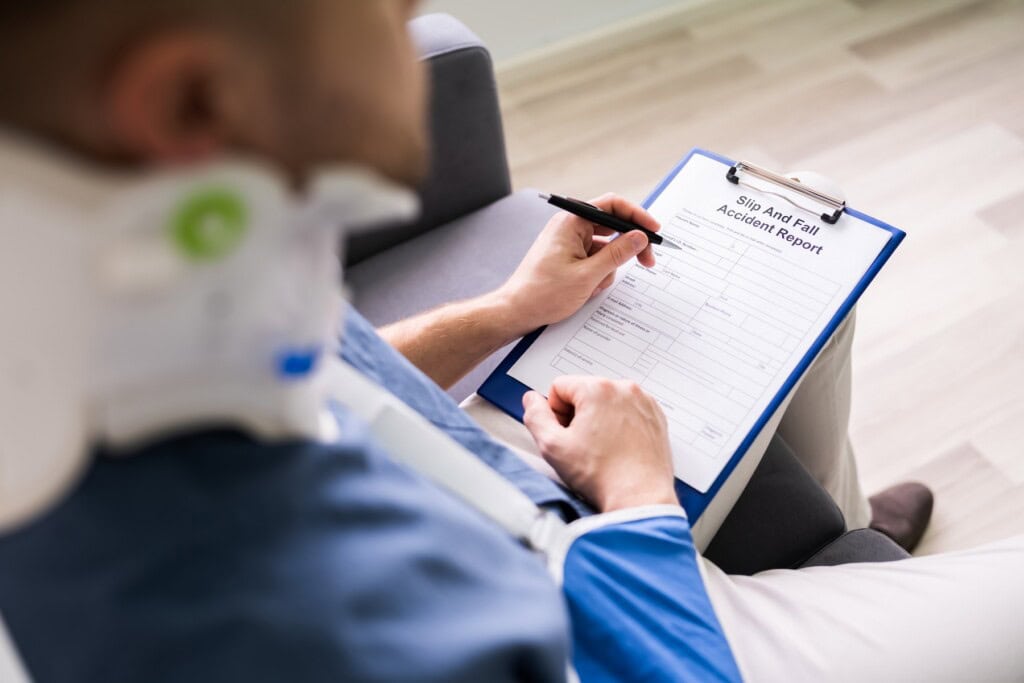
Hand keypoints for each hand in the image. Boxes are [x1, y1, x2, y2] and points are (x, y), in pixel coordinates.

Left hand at [495, 194, 659, 336]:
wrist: (516, 312)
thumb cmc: (543, 293)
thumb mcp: (588, 275)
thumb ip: (617, 254)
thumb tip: (639, 237)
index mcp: (571, 222)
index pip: (612, 205)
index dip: (637, 216)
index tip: (654, 230)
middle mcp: (570, 227)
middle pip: (612, 228)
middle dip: (627, 249)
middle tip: (647, 262)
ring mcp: (569, 243)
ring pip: (605, 249)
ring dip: (607, 269)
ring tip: (591, 287)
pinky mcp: (569, 258)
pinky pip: (594, 261)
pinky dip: (597, 276)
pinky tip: (585, 291)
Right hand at [522, 376, 677, 512]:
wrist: (640, 498)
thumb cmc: (602, 476)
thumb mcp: (553, 447)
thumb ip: (535, 417)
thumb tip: (532, 401)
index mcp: (597, 389)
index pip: (559, 387)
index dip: (554, 413)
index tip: (565, 434)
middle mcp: (623, 388)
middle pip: (583, 392)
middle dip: (577, 415)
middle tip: (582, 445)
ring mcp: (643, 401)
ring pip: (606, 401)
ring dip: (598, 419)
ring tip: (602, 448)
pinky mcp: (655, 415)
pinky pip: (627, 410)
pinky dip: (620, 424)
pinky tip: (618, 448)